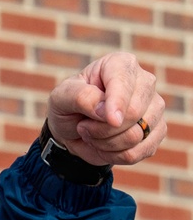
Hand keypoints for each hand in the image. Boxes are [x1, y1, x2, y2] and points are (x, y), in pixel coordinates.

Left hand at [47, 53, 165, 166]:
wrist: (73, 131)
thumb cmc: (68, 107)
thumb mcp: (61, 97)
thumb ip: (81, 97)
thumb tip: (107, 112)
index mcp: (121, 64)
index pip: (125, 83)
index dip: (117, 104)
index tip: (109, 119)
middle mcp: (144, 82)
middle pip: (134, 113)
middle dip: (102, 129)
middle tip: (84, 126)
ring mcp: (155, 107)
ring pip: (137, 135)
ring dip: (106, 144)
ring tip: (94, 134)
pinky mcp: (157, 131)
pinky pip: (139, 152)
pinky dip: (116, 156)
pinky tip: (106, 146)